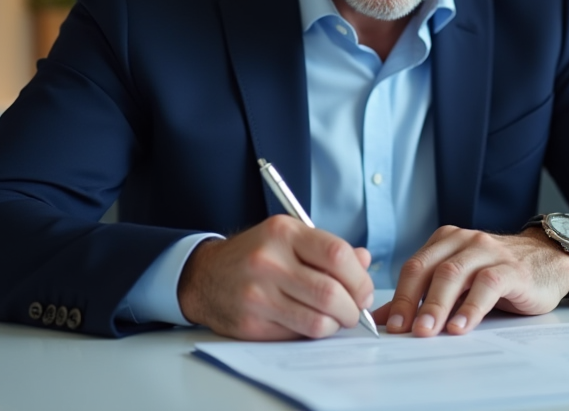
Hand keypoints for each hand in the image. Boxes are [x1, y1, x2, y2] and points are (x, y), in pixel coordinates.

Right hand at [177, 215, 374, 339]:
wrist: (204, 275)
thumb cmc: (256, 254)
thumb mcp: (289, 237)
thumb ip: (328, 248)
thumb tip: (365, 262)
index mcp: (284, 233)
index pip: (337, 255)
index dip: (360, 278)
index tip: (364, 290)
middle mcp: (269, 262)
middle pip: (330, 292)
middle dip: (353, 308)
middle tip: (355, 311)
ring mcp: (257, 295)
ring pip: (317, 321)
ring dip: (335, 325)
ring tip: (335, 319)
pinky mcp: (250, 324)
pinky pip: (297, 335)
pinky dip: (312, 333)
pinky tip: (310, 323)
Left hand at [373, 225, 568, 336]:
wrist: (548, 260)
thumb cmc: (500, 273)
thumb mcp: (459, 282)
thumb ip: (425, 296)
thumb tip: (387, 318)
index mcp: (446, 242)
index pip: (414, 267)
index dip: (400, 296)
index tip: (391, 326)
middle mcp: (465, 241)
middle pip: (430, 269)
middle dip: (413, 301)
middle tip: (404, 330)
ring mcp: (489, 252)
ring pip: (455, 274)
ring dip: (437, 305)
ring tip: (427, 331)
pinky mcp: (512, 269)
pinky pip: (487, 285)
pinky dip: (471, 307)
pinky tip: (461, 326)